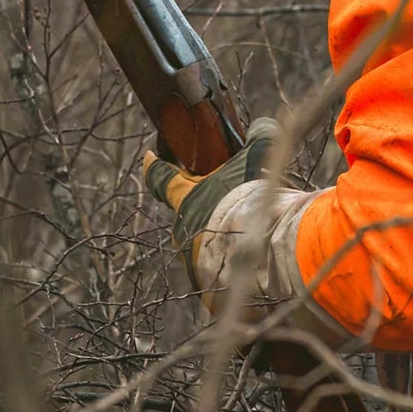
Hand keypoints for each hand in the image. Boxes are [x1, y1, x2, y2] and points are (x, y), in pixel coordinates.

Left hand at [144, 117, 280, 285]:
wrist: (263, 248)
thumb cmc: (253, 201)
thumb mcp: (256, 159)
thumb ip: (257, 138)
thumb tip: (262, 125)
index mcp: (185, 198)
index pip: (160, 177)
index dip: (154, 165)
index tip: (150, 156)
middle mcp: (181, 229)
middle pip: (187, 213)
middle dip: (205, 206)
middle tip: (229, 200)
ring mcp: (192, 259)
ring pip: (203, 242)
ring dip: (221, 236)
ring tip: (248, 234)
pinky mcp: (206, 286)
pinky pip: (218, 271)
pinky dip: (232, 262)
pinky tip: (252, 259)